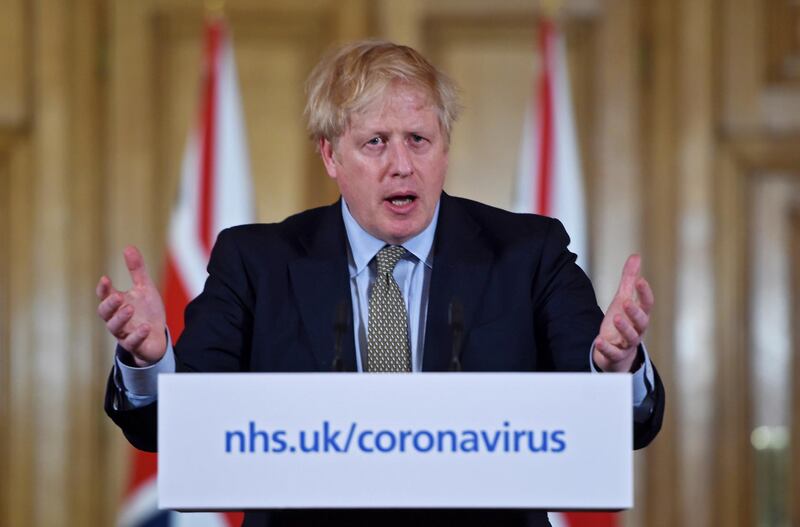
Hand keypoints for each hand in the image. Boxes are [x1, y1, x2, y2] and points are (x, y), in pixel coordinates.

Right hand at [96, 246, 166, 365]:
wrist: (158, 337)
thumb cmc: (147, 312)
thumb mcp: (144, 288)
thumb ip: (136, 270)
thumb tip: (128, 247)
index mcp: (117, 304)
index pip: (104, 295)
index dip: (103, 289)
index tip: (105, 279)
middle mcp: (116, 318)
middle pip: (105, 313)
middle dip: (109, 304)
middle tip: (118, 296)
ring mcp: (124, 333)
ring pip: (114, 327)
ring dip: (121, 318)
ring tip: (130, 308)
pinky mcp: (135, 345)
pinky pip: (132, 342)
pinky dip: (137, 335)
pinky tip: (145, 327)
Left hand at [593, 254, 652, 371]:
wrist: (617, 350)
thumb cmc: (623, 321)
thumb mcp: (624, 298)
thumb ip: (629, 279)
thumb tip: (636, 256)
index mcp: (640, 315)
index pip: (647, 304)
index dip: (645, 292)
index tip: (640, 280)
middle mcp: (637, 329)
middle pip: (641, 322)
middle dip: (635, 312)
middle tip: (626, 302)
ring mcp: (627, 343)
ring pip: (631, 337)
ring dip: (624, 328)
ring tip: (616, 317)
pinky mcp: (616, 355)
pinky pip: (613, 353)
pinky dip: (606, 348)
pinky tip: (598, 341)